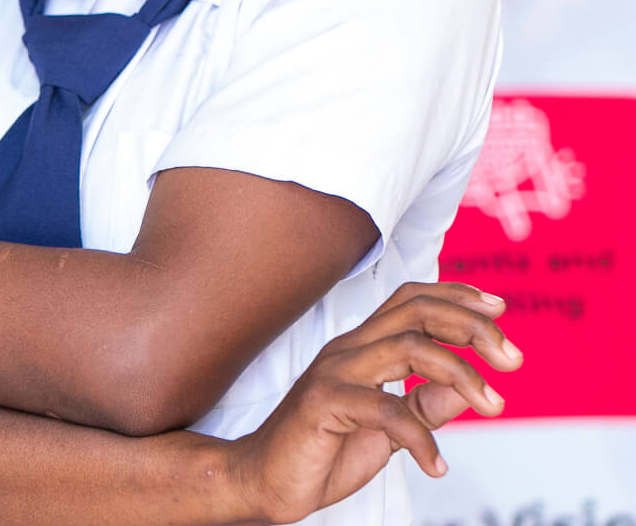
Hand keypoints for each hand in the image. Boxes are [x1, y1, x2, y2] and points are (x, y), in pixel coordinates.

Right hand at [230, 281, 522, 524]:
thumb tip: (467, 392)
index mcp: (362, 347)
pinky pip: (385, 410)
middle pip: (416, 311)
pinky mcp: (323, 404)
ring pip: (407, 347)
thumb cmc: (322, 451)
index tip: (498, 309)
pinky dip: (422, 438)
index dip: (455, 295)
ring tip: (494, 404)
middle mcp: (349, 348)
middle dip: (471, 326)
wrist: (265, 481)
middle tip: (512, 358)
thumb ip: (423, 406)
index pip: (411, 299)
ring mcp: (334, 372)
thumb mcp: (388, 430)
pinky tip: (437, 467)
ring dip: (461, 373)